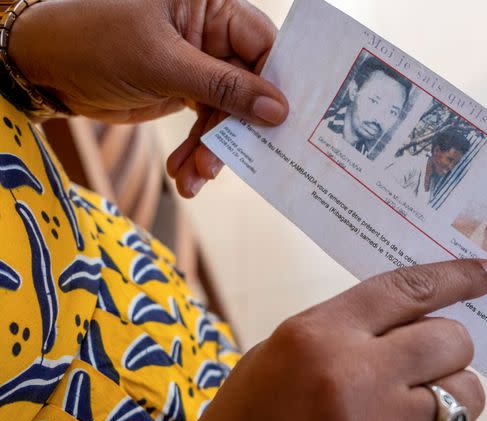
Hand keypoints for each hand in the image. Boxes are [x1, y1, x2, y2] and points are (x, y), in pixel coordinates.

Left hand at [9, 0, 287, 196]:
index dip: (273, 84)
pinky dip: (198, 151)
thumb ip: (223, 87)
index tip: (279, 123)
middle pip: (248, 85)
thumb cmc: (96, 43)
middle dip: (234, 129)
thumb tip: (277, 110)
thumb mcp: (162, 64)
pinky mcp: (186, 91)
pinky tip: (185, 173)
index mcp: (210, 6)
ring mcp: (199, 64)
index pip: (262, 44)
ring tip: (194, 176)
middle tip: (220, 162)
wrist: (45, 67)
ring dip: (214, 149)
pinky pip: (207, 125)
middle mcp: (210, 33)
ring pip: (228, 112)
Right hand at [90, 259, 486, 420]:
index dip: (457, 277)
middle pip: (451, 341)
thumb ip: (353, 328)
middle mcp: (352, 378)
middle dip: (449, 349)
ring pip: (464, 395)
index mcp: (319, 336)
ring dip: (447, 398)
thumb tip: (427, 318)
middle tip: (428, 364)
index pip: (408, 289)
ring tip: (409, 411)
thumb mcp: (287, 351)